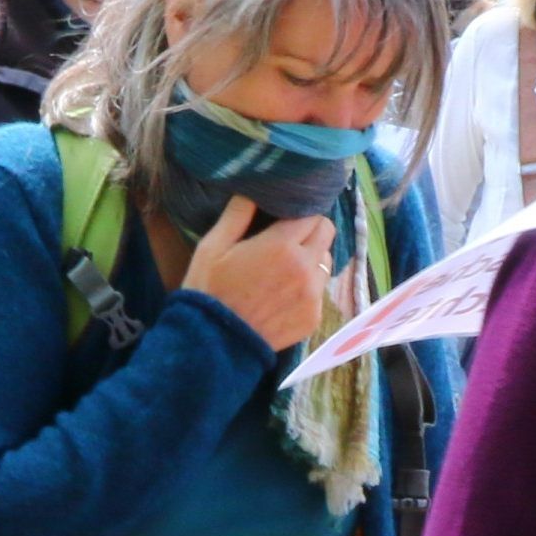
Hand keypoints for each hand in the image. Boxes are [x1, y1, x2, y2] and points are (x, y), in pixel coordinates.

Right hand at [182, 198, 334, 348]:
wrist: (214, 342)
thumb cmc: (209, 289)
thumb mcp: (213, 245)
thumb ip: (238, 214)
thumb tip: (254, 192)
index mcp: (282, 246)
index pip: (312, 215)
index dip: (300, 213)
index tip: (287, 218)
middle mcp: (305, 269)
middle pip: (327, 234)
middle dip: (311, 230)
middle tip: (289, 238)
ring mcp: (313, 296)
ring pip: (326, 262)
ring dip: (312, 259)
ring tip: (285, 268)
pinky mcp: (314, 318)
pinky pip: (320, 292)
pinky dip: (308, 287)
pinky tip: (283, 294)